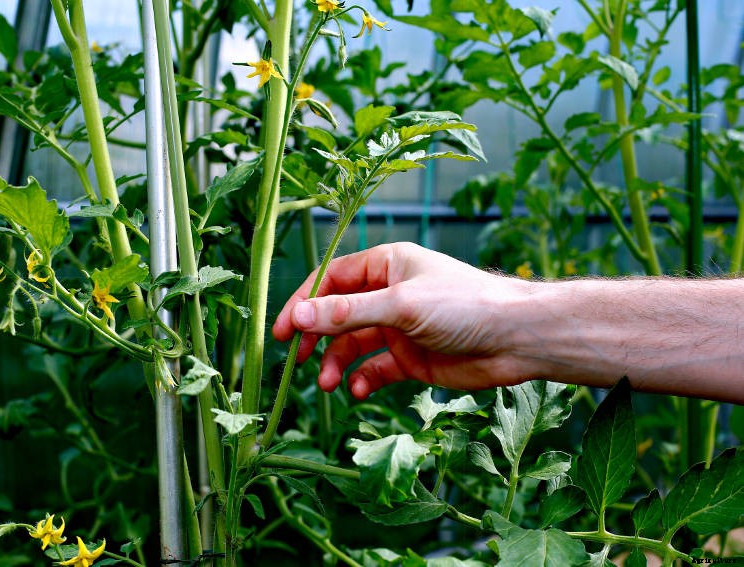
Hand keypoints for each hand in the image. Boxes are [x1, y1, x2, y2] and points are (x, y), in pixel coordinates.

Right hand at [272, 242, 533, 398]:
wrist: (517, 339)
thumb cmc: (464, 305)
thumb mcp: (400, 305)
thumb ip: (347, 313)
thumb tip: (298, 316)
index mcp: (385, 266)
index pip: (331, 281)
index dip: (303, 303)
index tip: (283, 331)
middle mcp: (388, 294)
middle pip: (337, 315)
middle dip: (315, 337)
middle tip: (297, 361)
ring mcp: (399, 328)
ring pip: (353, 345)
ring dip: (336, 363)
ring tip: (328, 383)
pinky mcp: (411, 358)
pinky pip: (375, 369)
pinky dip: (362, 379)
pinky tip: (358, 391)